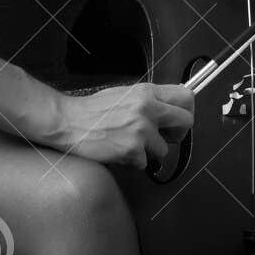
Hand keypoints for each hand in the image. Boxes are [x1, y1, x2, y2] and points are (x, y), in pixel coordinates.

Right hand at [50, 81, 194, 168]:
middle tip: (165, 138)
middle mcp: (148, 108)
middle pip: (186, 122)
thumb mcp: (124, 94)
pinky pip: (144, 162)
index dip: (186, 111)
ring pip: (164, 150)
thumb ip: (148, 101)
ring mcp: (141, 130)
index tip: (178, 120)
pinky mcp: (133, 150)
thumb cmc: (92, 110)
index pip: (186, 96)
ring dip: (149, 152)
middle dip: (178, 134)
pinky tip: (117, 150)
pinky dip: (132, 161)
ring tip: (127, 143)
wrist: (67, 121)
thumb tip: (168, 111)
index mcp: (146, 92)